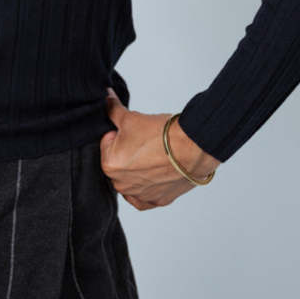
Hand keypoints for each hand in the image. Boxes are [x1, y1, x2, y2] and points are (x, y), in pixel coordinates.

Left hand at [100, 87, 220, 210]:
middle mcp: (122, 185)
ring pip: (132, 180)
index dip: (121, 134)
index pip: (108, 143)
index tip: (135, 132)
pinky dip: (148, 186)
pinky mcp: (157, 201)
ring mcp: (140, 195)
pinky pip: (145, 196)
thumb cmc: (161, 134)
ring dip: (138, 170)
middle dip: (127, 153)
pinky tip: (155, 173)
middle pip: (119, 163)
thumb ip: (113, 110)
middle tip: (145, 143)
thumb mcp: (131, 117)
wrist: (192, 147)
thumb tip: (107, 97)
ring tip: (154, 155)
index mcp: (109, 165)